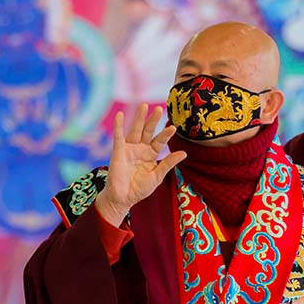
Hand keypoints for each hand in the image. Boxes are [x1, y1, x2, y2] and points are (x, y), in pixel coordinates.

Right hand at [95, 103, 184, 225]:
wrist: (123, 199)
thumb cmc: (139, 189)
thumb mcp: (157, 176)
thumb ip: (168, 163)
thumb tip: (184, 153)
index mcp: (151, 154)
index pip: (160, 141)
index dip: (166, 135)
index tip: (174, 127)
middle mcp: (140, 148)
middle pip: (148, 131)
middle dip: (153, 120)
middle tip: (160, 109)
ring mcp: (129, 149)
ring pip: (135, 130)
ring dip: (139, 118)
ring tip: (144, 105)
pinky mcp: (118, 151)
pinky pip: (118, 136)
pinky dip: (118, 126)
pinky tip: (120, 115)